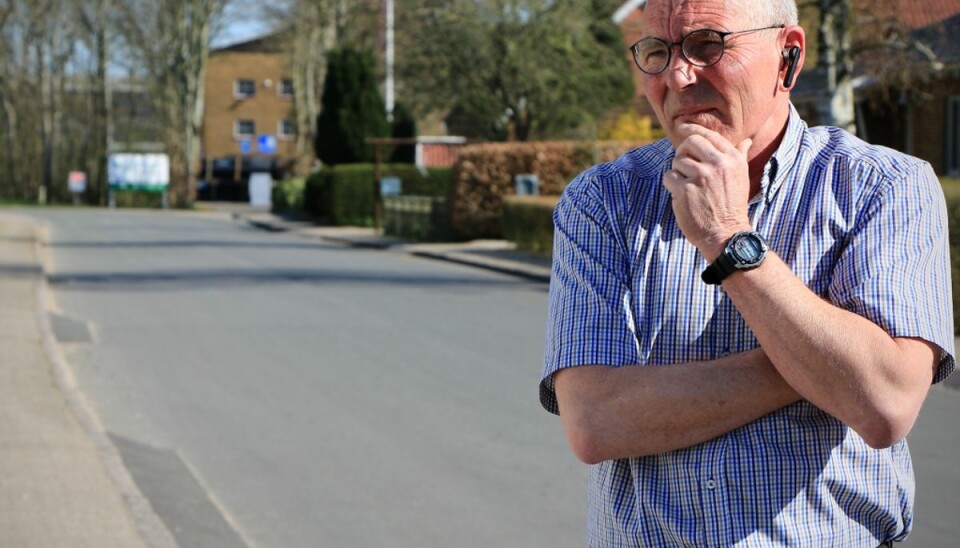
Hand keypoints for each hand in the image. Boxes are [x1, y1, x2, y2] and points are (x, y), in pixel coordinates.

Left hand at [662, 124, 752, 259]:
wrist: (726, 234)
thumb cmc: (732, 205)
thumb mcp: (741, 177)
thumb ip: (739, 156)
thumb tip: (746, 140)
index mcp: (732, 159)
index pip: (708, 135)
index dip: (693, 129)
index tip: (683, 128)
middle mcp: (718, 164)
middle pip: (690, 142)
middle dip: (683, 150)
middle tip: (683, 162)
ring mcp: (700, 177)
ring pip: (677, 160)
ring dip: (678, 171)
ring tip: (687, 185)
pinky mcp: (684, 190)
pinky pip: (669, 176)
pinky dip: (671, 184)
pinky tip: (680, 194)